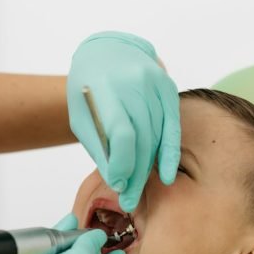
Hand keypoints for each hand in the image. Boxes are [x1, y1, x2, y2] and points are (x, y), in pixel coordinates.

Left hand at [67, 31, 181, 211]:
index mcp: (106, 88)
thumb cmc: (87, 89)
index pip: (122, 131)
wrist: (104, 52)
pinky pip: (172, 125)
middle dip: (136, 174)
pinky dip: (169, 151)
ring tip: (138, 192)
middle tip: (129, 201)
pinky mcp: (168, 86)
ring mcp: (155, 82)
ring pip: (157, 135)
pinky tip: (166, 173)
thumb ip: (99, 146)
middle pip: (142, 138)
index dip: (123, 162)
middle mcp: (134, 82)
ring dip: (149, 168)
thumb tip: (117, 180)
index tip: (118, 184)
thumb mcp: (82, 117)